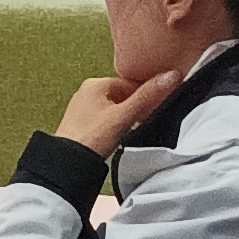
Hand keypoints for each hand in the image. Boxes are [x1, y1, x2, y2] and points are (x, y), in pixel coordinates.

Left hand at [53, 67, 181, 157]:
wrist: (69, 162)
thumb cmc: (90, 138)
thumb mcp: (125, 115)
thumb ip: (148, 96)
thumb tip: (170, 76)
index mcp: (95, 84)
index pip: (130, 83)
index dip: (146, 95)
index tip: (156, 105)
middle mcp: (86, 93)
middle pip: (123, 96)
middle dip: (136, 108)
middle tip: (143, 120)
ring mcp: (82, 109)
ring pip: (114, 109)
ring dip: (126, 118)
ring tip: (129, 130)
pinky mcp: (81, 124)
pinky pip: (105, 120)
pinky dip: (115, 126)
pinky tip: (117, 137)